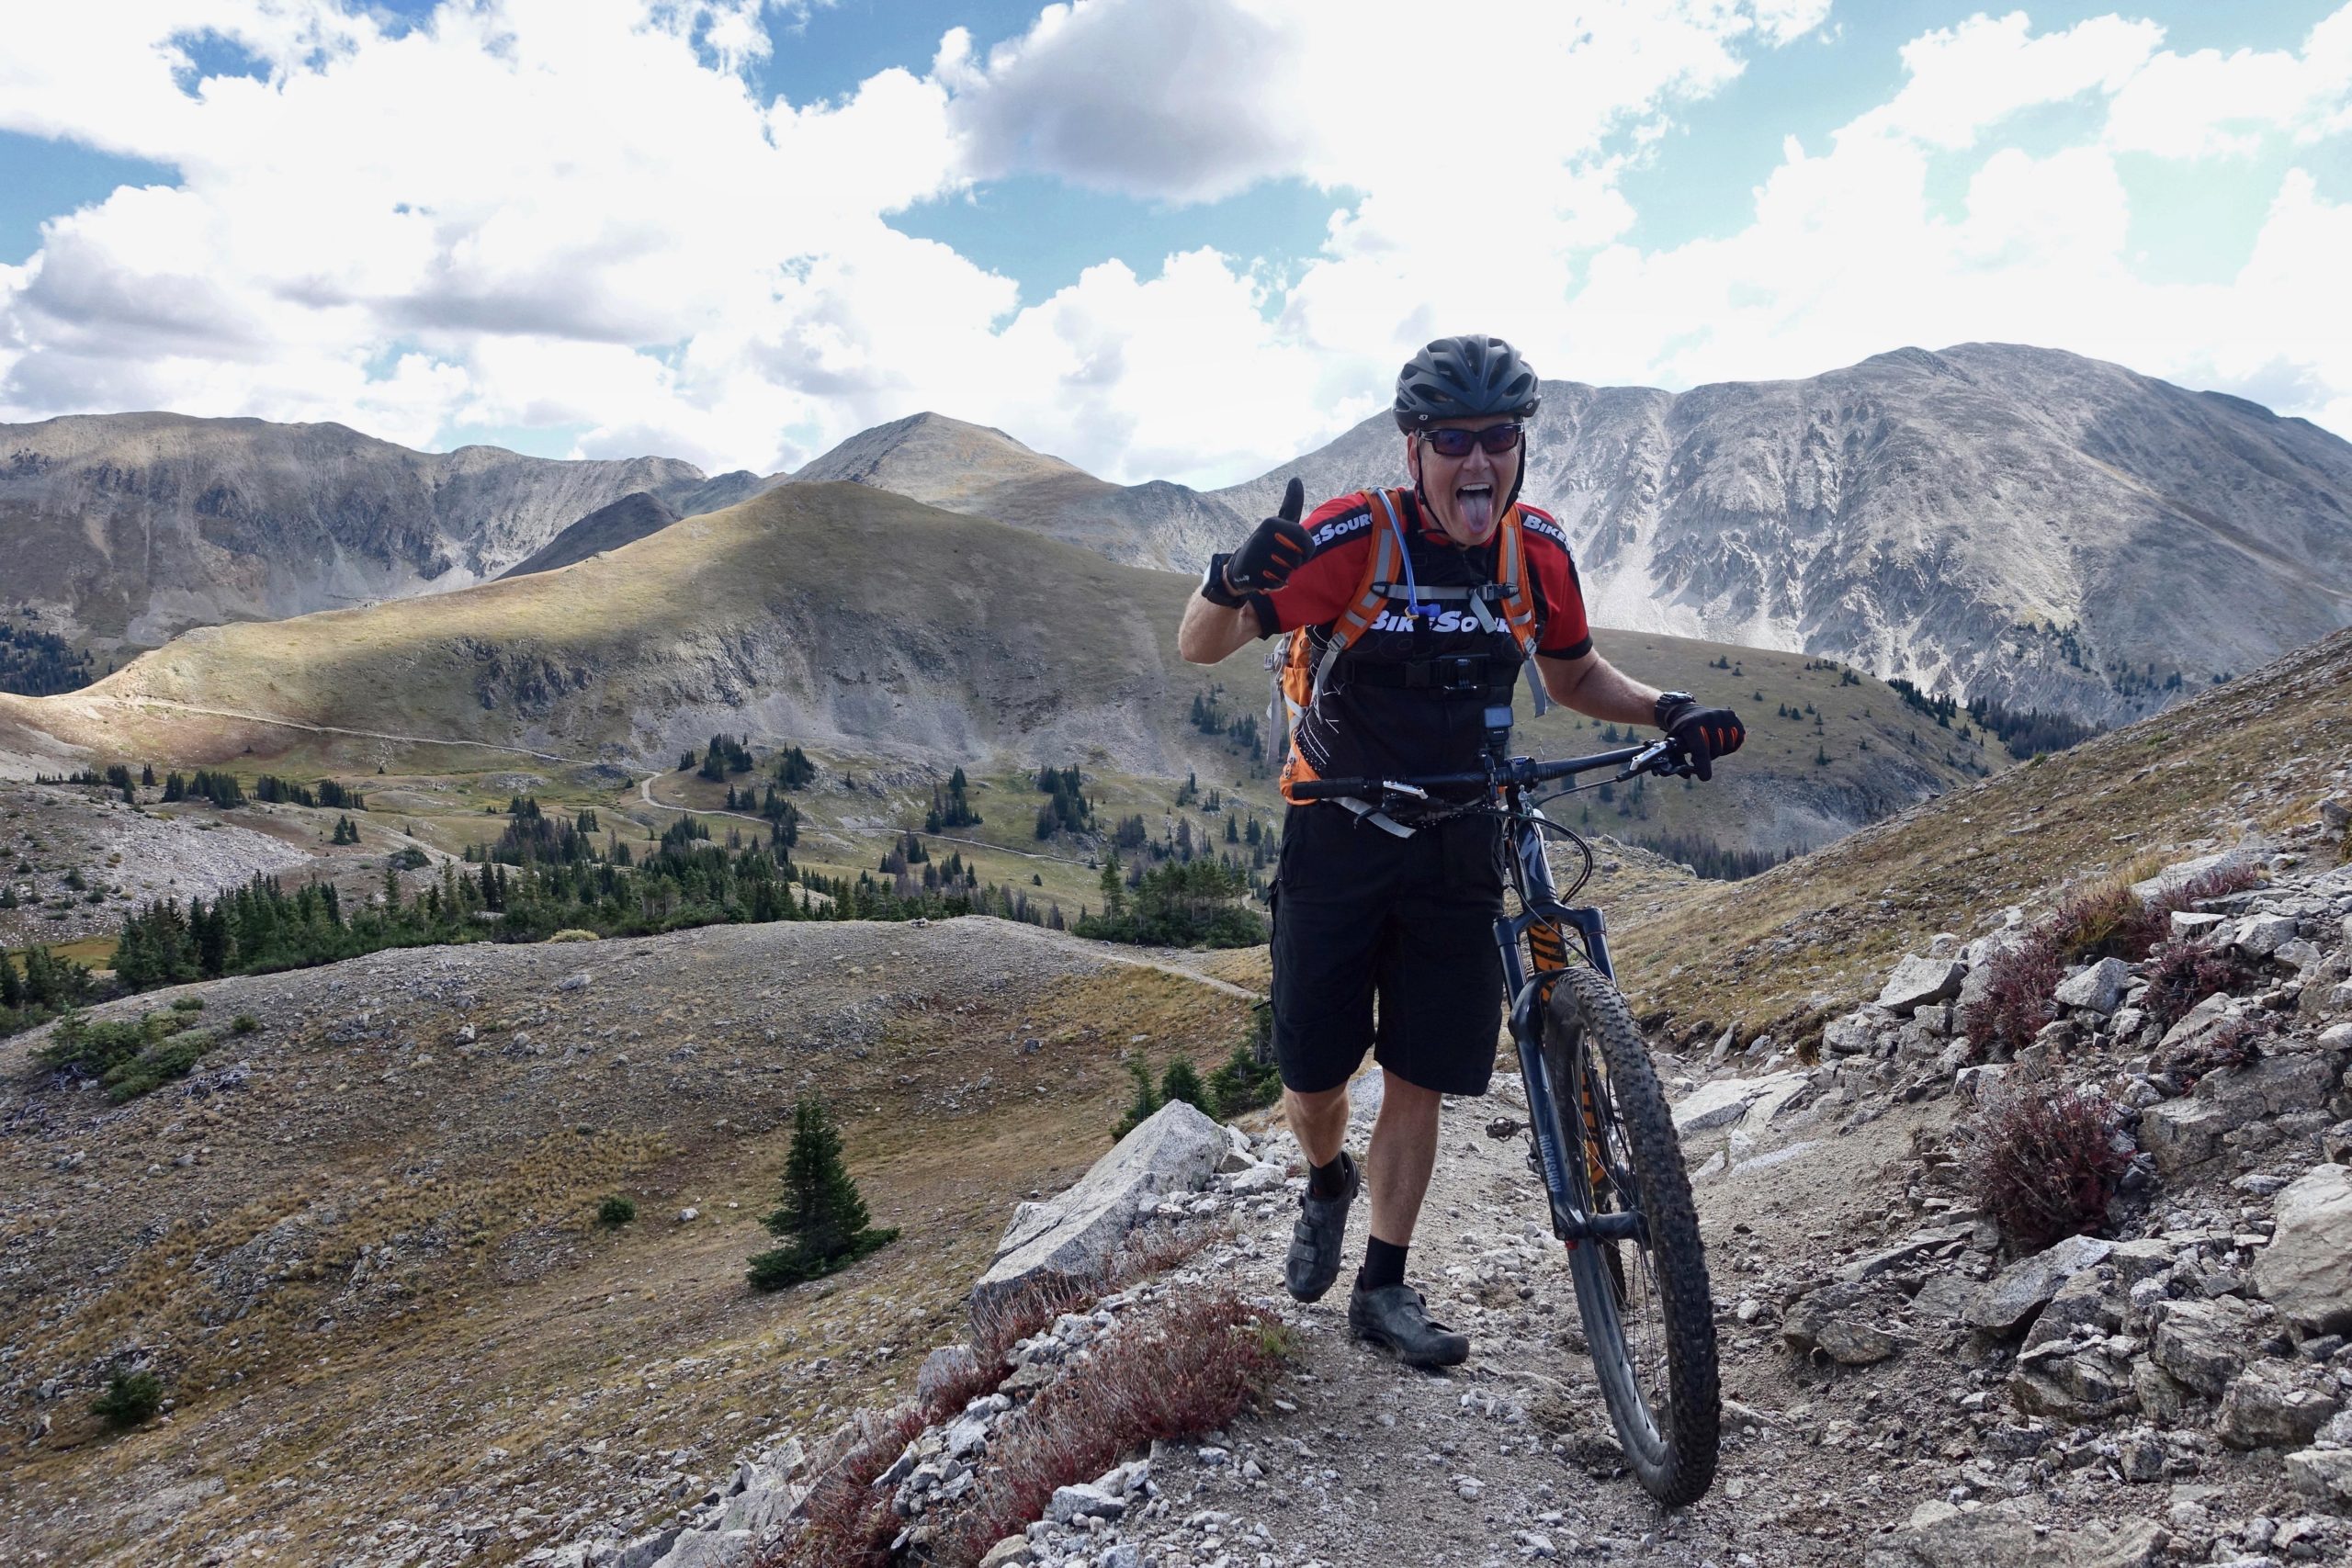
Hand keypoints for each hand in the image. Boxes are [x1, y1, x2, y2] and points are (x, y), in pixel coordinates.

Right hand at [1228, 478, 1309, 592]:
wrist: (1241, 567)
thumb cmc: (1268, 542)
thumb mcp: (1279, 522)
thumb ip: (1291, 503)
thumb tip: (1296, 479)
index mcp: (1272, 523)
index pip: (1306, 541)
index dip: (1307, 549)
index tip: (1297, 548)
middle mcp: (1263, 537)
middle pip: (1298, 559)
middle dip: (1295, 563)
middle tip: (1282, 558)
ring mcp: (1256, 556)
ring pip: (1288, 572)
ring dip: (1285, 573)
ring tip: (1273, 566)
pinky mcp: (1253, 575)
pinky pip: (1279, 584)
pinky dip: (1277, 584)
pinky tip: (1266, 576)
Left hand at [1658, 698, 1743, 781]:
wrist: (1688, 711)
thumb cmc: (1681, 732)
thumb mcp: (1673, 743)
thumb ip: (1677, 760)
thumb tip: (1687, 775)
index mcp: (1691, 724)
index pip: (1700, 748)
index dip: (1703, 765)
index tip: (1705, 777)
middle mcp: (1708, 717)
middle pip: (1715, 750)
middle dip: (1708, 757)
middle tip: (1700, 753)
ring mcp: (1722, 715)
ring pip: (1727, 747)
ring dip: (1719, 751)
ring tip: (1709, 744)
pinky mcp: (1732, 716)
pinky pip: (1738, 740)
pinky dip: (1730, 745)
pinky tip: (1720, 740)